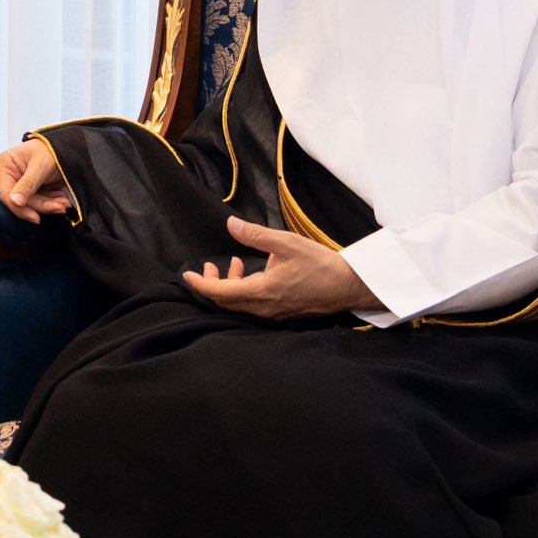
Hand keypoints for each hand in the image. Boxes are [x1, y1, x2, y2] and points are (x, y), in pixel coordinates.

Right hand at [0, 140, 71, 224]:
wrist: (65, 146)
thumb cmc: (50, 149)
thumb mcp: (40, 165)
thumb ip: (28, 184)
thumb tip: (15, 201)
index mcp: (4, 165)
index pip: (6, 193)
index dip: (20, 208)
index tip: (35, 217)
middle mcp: (8, 176)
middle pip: (20, 201)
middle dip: (42, 206)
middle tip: (61, 207)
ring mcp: (19, 184)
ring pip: (31, 204)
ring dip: (49, 205)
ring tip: (64, 203)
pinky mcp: (30, 190)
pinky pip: (39, 202)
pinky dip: (51, 203)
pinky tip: (62, 200)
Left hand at [181, 217, 379, 319]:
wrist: (349, 285)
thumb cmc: (320, 263)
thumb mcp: (286, 243)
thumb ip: (256, 235)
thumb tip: (230, 224)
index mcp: (262, 292)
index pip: (220, 294)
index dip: (201, 285)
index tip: (187, 275)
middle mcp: (264, 308)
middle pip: (226, 303)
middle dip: (212, 285)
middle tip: (208, 267)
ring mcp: (274, 314)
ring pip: (240, 305)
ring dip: (229, 286)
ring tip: (231, 264)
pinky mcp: (282, 312)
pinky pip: (254, 306)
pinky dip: (245, 290)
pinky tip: (252, 271)